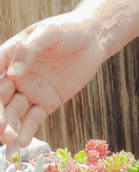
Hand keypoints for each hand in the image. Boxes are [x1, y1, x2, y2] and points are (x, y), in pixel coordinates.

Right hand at [0, 13, 107, 146]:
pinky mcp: (47, 102)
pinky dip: (26, 130)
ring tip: (9, 139)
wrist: (95, 38)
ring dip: (8, 127)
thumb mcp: (48, 32)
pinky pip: (32, 119)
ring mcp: (31, 91)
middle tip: (0, 129)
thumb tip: (12, 74)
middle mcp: (15, 77)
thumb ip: (28, 50)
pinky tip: (22, 141)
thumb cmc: (69, 29)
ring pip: (13, 113)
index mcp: (9, 57)